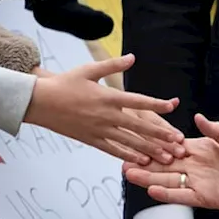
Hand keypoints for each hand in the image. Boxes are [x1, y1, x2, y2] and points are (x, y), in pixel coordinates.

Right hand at [24, 54, 187, 162]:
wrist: (40, 102)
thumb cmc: (65, 83)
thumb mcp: (89, 70)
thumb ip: (113, 65)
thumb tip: (132, 57)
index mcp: (108, 96)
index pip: (139, 101)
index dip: (158, 104)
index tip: (174, 105)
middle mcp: (107, 115)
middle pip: (139, 126)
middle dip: (160, 134)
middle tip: (178, 142)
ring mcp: (99, 129)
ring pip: (129, 142)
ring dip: (149, 149)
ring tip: (166, 156)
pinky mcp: (91, 139)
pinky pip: (113, 150)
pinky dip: (128, 156)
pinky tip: (141, 161)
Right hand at [124, 114, 218, 218]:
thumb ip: (216, 131)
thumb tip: (197, 118)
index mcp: (204, 148)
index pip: (174, 145)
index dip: (157, 143)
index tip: (138, 138)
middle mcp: (198, 166)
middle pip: (166, 164)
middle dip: (145, 161)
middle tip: (122, 158)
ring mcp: (201, 183)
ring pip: (169, 180)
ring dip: (149, 178)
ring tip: (128, 173)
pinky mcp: (207, 198)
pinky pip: (183, 196)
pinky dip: (168, 194)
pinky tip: (151, 190)